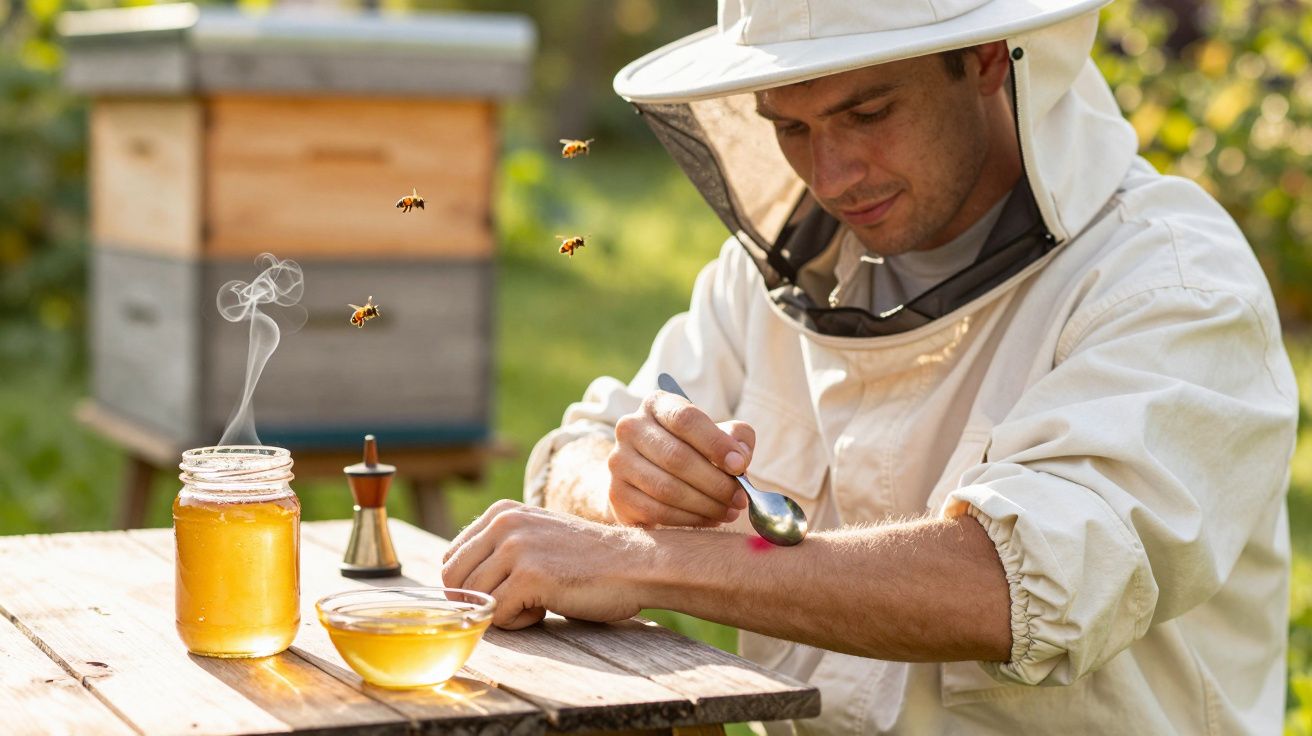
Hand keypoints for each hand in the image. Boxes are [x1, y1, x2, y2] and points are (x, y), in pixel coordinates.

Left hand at [441, 500, 651, 628]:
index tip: (504, 592)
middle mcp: (504, 522)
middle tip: (517, 603)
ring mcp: (516, 547)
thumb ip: (499, 549)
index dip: (470, 586)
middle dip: (479, 602)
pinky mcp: (529, 575)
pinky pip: (495, 614)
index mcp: (501, 511)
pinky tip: (545, 610)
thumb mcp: (536, 539)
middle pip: (453, 579)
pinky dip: (516, 623)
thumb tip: (455, 582)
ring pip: (471, 598)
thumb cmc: (589, 561)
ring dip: (499, 612)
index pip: (452, 558)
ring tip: (534, 604)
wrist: (636, 564)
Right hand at [607, 389, 754, 527]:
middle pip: (677, 457)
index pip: (686, 419)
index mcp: (656, 405)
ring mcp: (618, 461)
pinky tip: (710, 519)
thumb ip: (736, 438)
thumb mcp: (717, 435)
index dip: (716, 444)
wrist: (647, 477)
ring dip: (705, 504)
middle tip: (740, 498)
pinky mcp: (616, 493)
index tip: (740, 466)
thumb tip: (740, 458)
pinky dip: (689, 519)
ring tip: (729, 511)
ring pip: (667, 488)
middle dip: (716, 482)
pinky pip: (657, 511)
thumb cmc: (690, 450)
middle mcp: (630, 427)